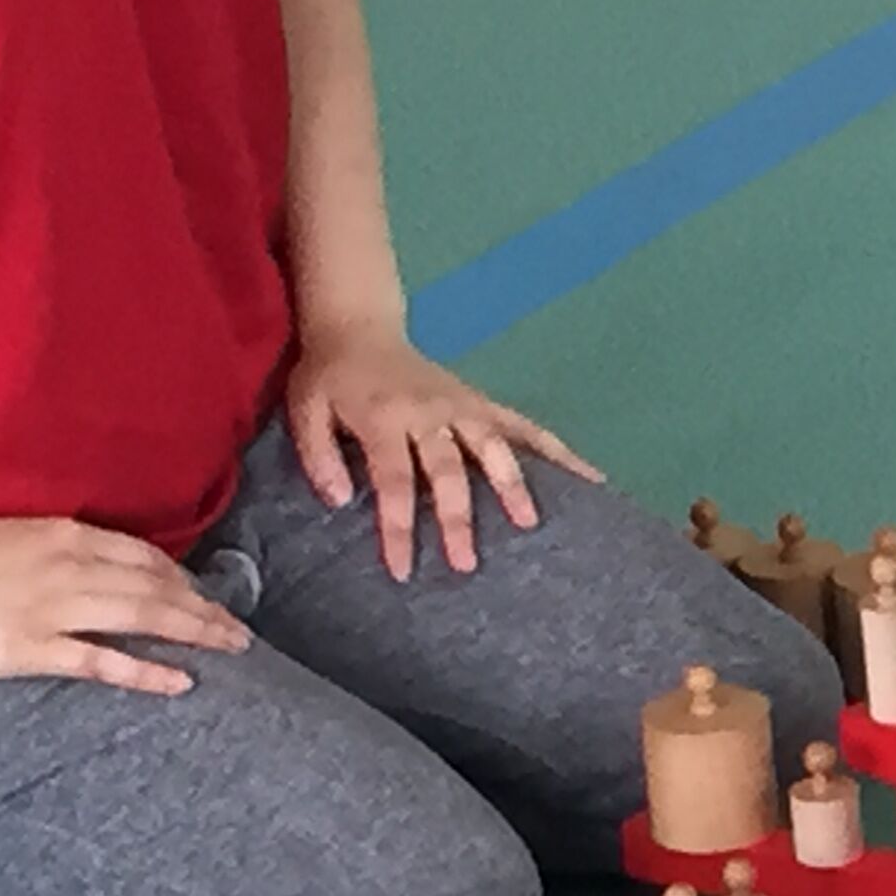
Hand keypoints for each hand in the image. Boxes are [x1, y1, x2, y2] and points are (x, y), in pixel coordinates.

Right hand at [0, 519, 252, 697]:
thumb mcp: (17, 537)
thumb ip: (64, 547)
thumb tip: (109, 563)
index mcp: (63, 535)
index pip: (143, 555)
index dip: (184, 578)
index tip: (208, 598)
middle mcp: (67, 567)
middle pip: (155, 588)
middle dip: (204, 609)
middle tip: (241, 633)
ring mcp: (52, 608)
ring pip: (140, 616)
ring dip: (192, 633)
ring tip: (230, 649)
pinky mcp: (33, 647)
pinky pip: (101, 660)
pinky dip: (146, 671)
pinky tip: (182, 681)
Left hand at [283, 325, 602, 579]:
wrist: (358, 326)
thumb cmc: (329, 377)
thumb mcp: (303, 410)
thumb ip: (318, 455)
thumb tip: (340, 501)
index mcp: (383, 416)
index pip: (393, 478)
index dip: (397, 524)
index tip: (402, 569)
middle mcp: (429, 411)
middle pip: (448, 469)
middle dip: (457, 517)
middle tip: (466, 563)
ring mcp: (461, 406)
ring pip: (493, 446)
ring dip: (512, 484)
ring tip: (529, 524)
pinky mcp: (481, 404)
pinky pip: (526, 428)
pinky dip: (559, 452)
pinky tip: (592, 478)